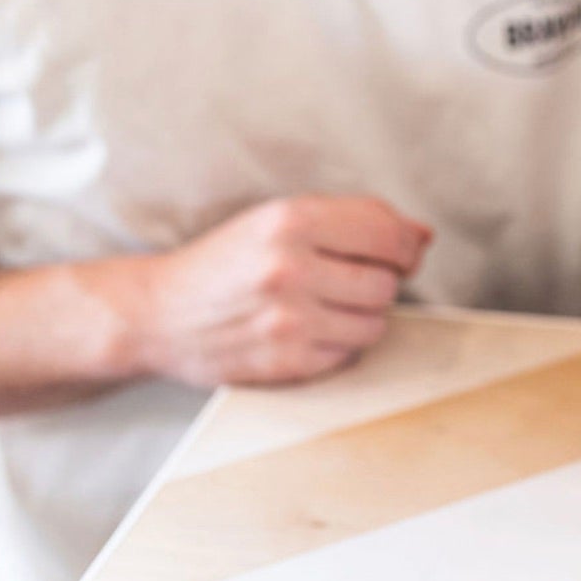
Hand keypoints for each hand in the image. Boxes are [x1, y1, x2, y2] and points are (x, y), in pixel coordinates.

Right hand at [122, 195, 430, 387]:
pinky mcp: (285, 360)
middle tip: (344, 280)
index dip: (404, 245)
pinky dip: (340, 344)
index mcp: (291, 220)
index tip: (398, 252)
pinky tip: (309, 330)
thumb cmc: (224, 262)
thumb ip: (354, 221)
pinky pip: (348, 354)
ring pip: (375, 322)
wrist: (157, 313)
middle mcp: (290, 267)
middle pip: (386, 281)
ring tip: (326, 305)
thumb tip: (422, 235)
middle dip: (377, 281)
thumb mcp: (279, 220)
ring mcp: (288, 318)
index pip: (386, 230)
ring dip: (362, 315)